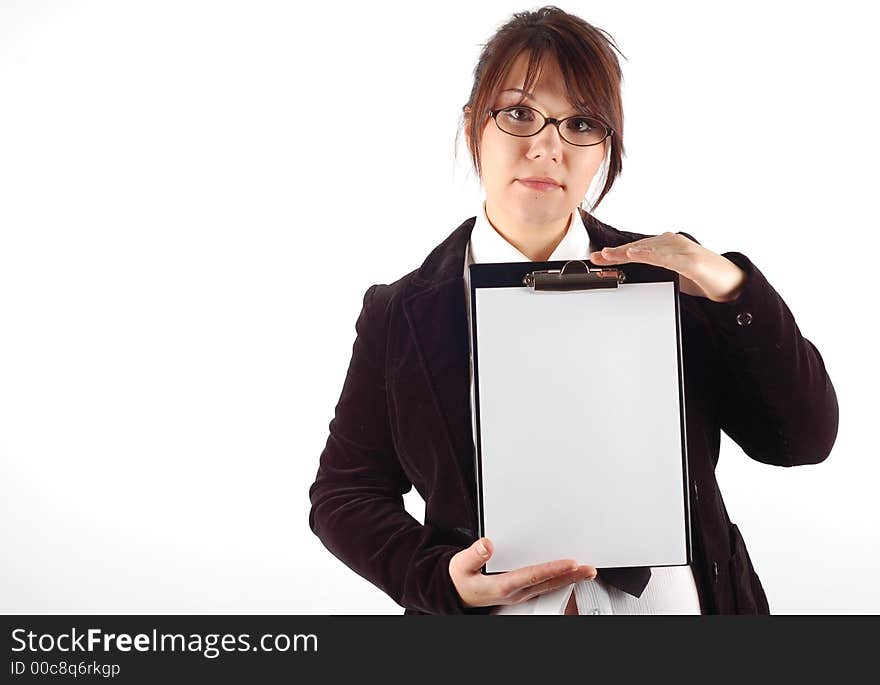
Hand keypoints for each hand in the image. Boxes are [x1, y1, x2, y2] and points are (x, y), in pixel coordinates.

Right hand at [449, 537, 596, 608]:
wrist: (457, 593)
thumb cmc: (460, 578)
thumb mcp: (461, 565)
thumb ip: (474, 554)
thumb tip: (487, 544)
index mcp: (503, 585)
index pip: (534, 575)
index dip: (553, 569)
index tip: (570, 562)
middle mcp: (516, 592)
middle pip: (549, 583)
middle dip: (571, 575)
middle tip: (589, 568)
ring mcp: (520, 593)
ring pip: (550, 586)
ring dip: (569, 578)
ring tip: (586, 571)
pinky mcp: (521, 591)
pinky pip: (545, 586)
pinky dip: (560, 579)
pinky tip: (569, 574)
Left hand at [588, 232, 746, 302]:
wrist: (733, 285)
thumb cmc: (704, 279)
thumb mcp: (673, 277)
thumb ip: (656, 273)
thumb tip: (633, 277)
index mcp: (669, 245)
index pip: (638, 248)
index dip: (617, 252)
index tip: (598, 258)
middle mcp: (675, 243)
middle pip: (639, 247)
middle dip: (616, 253)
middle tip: (596, 258)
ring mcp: (683, 250)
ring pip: (649, 249)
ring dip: (626, 252)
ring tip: (608, 255)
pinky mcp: (691, 261)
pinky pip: (666, 257)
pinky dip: (648, 255)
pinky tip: (634, 255)